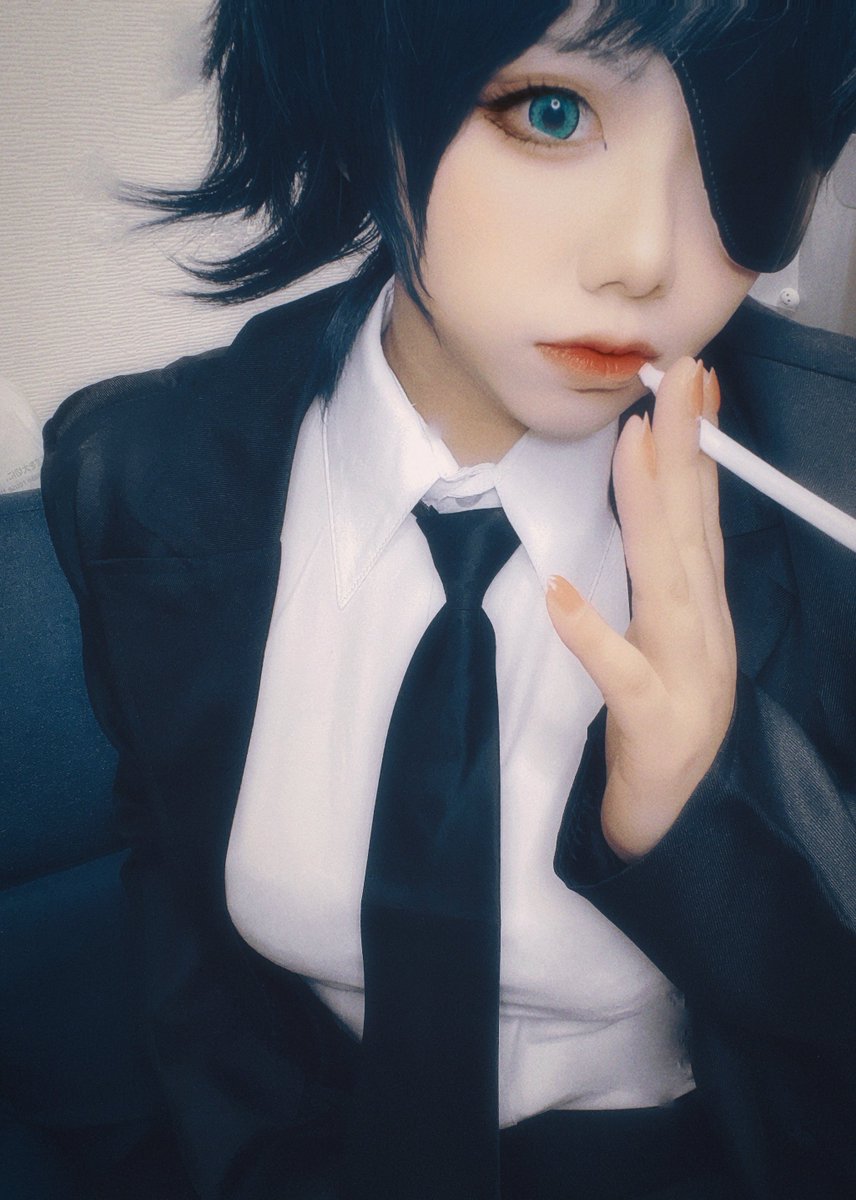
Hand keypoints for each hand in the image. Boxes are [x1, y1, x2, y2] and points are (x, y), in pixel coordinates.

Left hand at [547, 357, 735, 860]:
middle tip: (680, 372)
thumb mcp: (673, 630)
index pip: (703, 511)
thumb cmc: (668, 711)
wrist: (681, 807)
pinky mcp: (650, 717)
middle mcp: (701, 623)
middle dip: (688, 444)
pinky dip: (591, 633)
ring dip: (653, 509)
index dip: (699, 444)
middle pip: (692, 524)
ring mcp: (683, 669)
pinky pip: (618, 673)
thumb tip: (659, 491)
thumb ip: (666, 565)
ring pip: (667, 578)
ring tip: (637, 443)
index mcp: (701, 602)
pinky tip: (560, 593)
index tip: (693, 380)